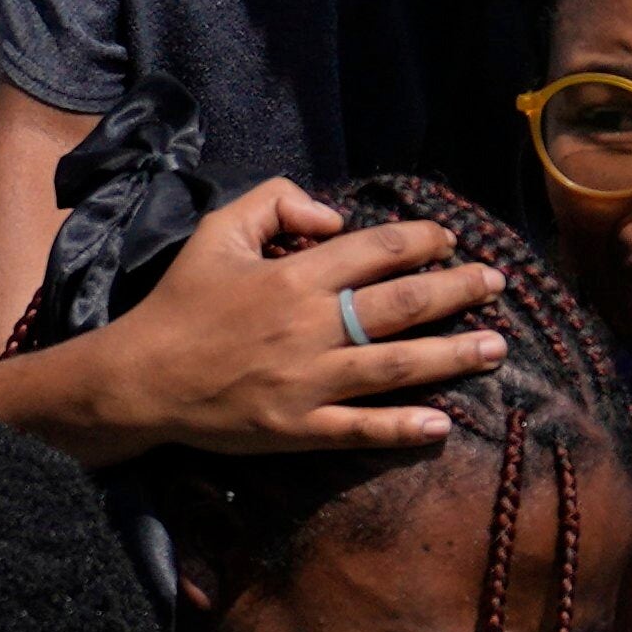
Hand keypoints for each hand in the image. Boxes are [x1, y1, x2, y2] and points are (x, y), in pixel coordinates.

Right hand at [80, 183, 505, 450]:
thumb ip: (273, 202)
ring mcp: (306, 383)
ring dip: (453, 356)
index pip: (379, 250)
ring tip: (495, 347)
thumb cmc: (177, 304)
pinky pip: (360, 428)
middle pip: (402, 305)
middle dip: (458, 291)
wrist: (136, 381)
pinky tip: (441, 425)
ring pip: (396, 367)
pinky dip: (402, 429)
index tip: (447, 241)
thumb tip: (336, 217)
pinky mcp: (296, 428)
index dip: (423, 241)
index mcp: (293, 276)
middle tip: (496, 285)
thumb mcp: (215, 233)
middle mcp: (309, 328)